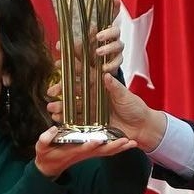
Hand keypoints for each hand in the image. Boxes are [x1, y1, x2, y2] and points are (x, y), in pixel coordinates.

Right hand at [34, 125, 138, 178]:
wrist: (51, 166)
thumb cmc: (46, 155)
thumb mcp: (41, 148)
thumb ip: (45, 139)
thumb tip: (52, 130)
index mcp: (73, 150)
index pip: (83, 147)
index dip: (90, 145)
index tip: (98, 140)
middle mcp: (84, 152)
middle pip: (101, 150)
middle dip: (113, 146)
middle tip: (125, 142)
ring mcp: (90, 152)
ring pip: (108, 150)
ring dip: (120, 147)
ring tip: (132, 143)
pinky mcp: (93, 151)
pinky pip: (108, 150)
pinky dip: (118, 147)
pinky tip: (129, 142)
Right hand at [48, 75, 166, 151]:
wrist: (142, 128)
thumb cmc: (136, 108)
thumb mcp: (126, 96)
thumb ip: (115, 87)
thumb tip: (105, 75)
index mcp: (102, 87)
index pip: (85, 76)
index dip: (73, 70)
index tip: (60, 65)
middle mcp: (95, 98)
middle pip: (75, 93)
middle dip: (62, 92)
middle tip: (51, 93)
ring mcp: (93, 111)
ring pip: (74, 107)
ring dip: (62, 107)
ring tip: (51, 108)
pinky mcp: (93, 124)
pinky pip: (78, 121)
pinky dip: (67, 121)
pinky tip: (57, 120)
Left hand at [54, 0, 123, 75]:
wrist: (95, 73)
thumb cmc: (86, 56)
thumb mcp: (76, 50)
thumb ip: (70, 47)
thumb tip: (58, 45)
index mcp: (102, 30)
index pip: (110, 16)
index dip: (114, 6)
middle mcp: (111, 38)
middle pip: (116, 30)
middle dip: (108, 32)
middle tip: (97, 36)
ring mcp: (116, 50)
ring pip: (119, 45)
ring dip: (108, 48)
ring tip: (97, 53)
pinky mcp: (117, 62)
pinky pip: (118, 61)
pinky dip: (111, 64)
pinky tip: (103, 68)